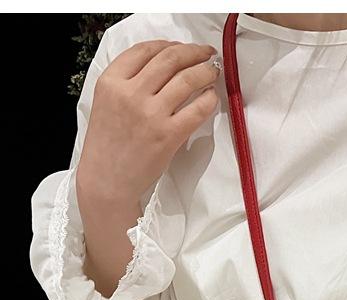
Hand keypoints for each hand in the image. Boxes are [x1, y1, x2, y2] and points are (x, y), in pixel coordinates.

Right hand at [77, 39, 220, 206]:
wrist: (107, 181)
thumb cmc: (108, 145)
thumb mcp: (105, 102)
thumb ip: (126, 81)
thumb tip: (161, 65)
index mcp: (111, 82)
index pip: (145, 50)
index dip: (169, 44)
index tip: (182, 47)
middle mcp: (130, 93)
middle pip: (170, 59)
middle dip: (194, 52)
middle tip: (207, 53)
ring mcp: (151, 114)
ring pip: (187, 79)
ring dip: (206, 71)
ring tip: (214, 71)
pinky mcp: (169, 135)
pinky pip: (197, 109)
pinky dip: (209, 99)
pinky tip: (212, 97)